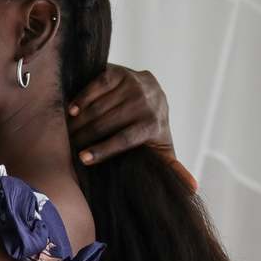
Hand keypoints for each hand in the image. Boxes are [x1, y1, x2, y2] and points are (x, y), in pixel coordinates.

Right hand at [66, 64, 197, 191]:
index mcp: (154, 124)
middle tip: (69, 148)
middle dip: (84, 136)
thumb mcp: (163, 150)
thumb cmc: (150, 130)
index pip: (124, 139)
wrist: (153, 93)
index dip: (103, 150)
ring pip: (99, 106)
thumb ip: (174, 169)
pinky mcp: (120, 72)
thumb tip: (193, 189)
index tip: (83, 159)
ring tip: (67, 133)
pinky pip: (96, 86)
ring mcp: (133, 85)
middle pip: (107, 123)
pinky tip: (72, 111)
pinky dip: (82, 98)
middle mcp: (146, 102)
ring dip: (80, 121)